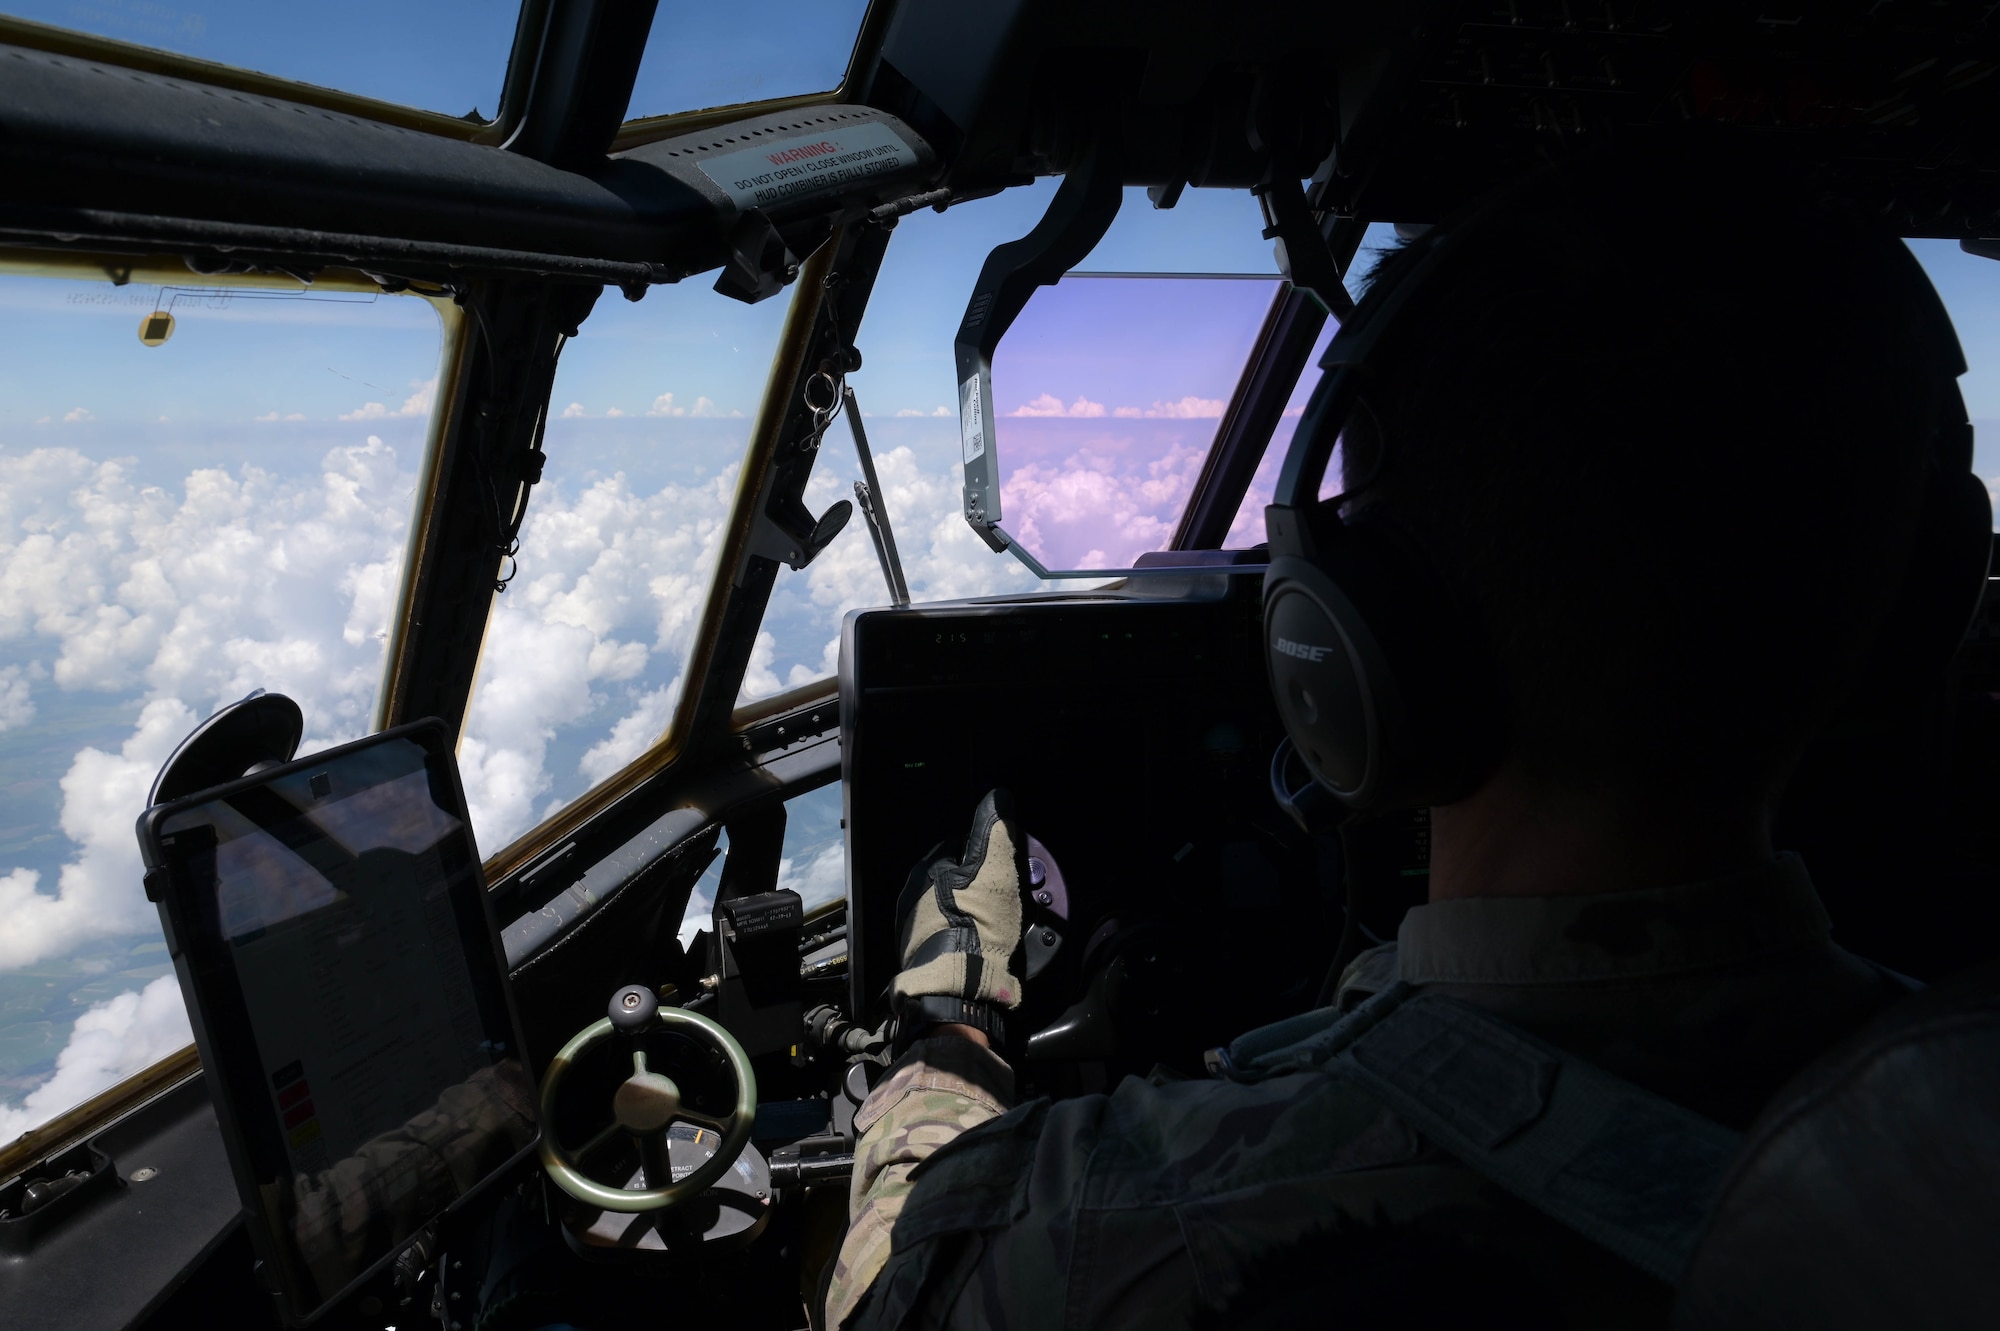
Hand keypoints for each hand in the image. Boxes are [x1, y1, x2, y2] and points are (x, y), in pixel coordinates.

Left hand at [892, 790, 1025, 1038]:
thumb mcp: (995, 869)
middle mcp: (910, 897)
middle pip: (950, 881)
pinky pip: (942, 938)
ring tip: (989, 928)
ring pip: (944, 910)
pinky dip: (958, 939)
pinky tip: (976, 947)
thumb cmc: (977, 922)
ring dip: (963, 914)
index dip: (984, 858)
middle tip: (998, 902)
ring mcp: (910, 929)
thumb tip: (998, 796)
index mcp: (925, 870)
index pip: (958, 849)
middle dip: (972, 888)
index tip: (1001, 873)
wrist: (958, 984)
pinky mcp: (916, 957)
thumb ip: (995, 830)